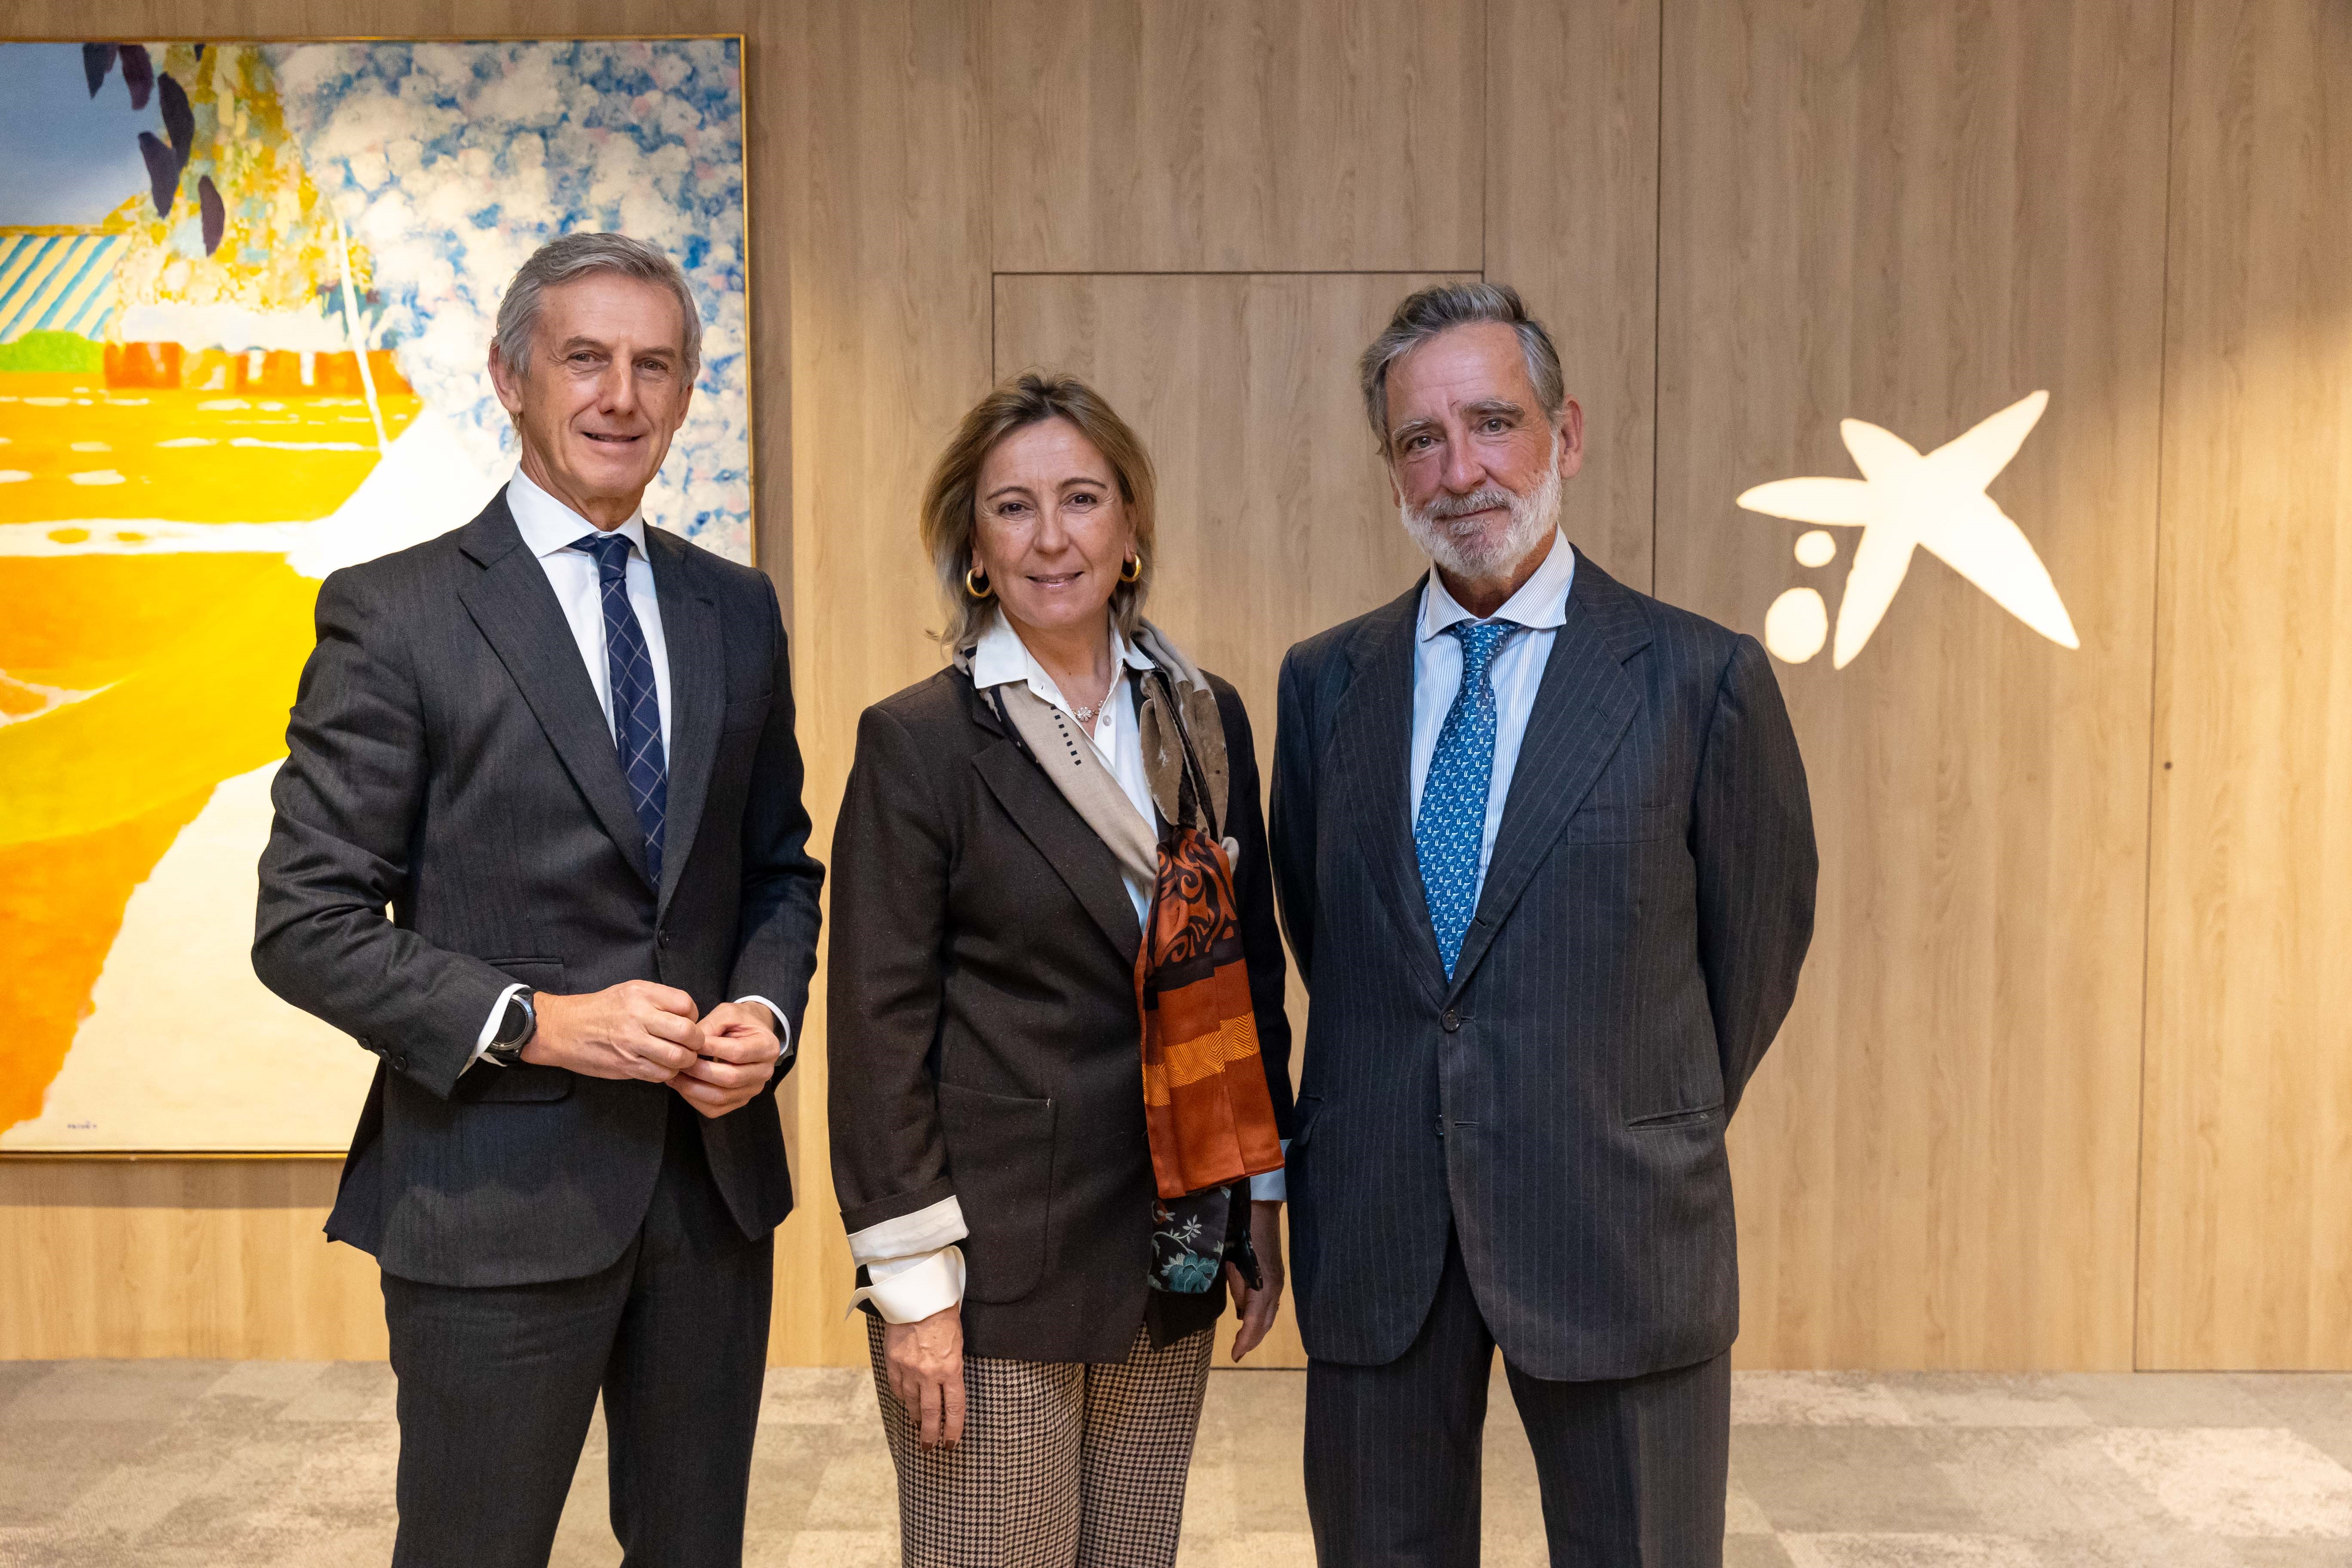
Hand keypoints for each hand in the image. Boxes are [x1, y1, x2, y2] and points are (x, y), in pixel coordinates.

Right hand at [524, 981, 702, 1080]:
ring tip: (678, 1058)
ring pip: (677, 1058)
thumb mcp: (629, 991)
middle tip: (691, 1045)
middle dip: (696, 1042)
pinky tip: (661, 1066)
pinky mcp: (625, 1065)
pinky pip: (659, 1074)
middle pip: (687, 1033)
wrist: (562, 1028)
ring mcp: (632, 1043)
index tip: (687, 1022)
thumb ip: (659, 1000)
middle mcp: (638, 1017)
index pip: (686, 1005)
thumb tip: (689, 1017)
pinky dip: (667, 1073)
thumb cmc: (600, 1009)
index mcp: (641, 994)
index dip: (693, 1016)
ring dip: (684, 1061)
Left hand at [670, 1000, 781, 1119]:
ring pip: (721, 1097)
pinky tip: (682, 1086)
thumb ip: (710, 1026)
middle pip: (731, 1078)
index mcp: (768, 1046)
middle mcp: (765, 1072)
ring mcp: (753, 1090)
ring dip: (693, 1088)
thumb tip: (689, 1045)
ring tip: (674, 1075)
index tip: (688, 1043)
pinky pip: (714, 1109)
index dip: (711, 1049)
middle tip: (677, 1061)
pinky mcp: (739, 1101)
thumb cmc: (738, 1021)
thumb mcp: (727, 1013)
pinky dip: (694, 1100)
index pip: (737, 1052)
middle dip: (699, 1071)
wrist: (751, 1034)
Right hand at [882, 1303, 965, 1447]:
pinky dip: (902, 1397)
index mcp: (951, 1368)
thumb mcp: (958, 1342)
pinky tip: (906, 1402)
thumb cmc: (944, 1315)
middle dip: (930, 1434)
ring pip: (912, 1402)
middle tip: (929, 1447)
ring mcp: (908, 1369)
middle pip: (931, 1413)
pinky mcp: (893, 1361)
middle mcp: (929, 1373)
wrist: (917, 1295)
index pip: (954, 1408)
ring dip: (916, 1416)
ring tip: (919, 1425)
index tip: (950, 1443)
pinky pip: (897, 1387)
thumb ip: (953, 1367)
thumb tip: (949, 1387)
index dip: (953, 1429)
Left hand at [1226, 1199, 1286, 1360]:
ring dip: (1258, 1330)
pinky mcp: (1277, 1275)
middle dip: (1252, 1340)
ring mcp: (1278, 1281)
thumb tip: (1239, 1310)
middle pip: (1265, 1323)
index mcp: (1263, 1287)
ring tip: (1245, 1341)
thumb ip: (1236, 1288)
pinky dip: (1263, 1316)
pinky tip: (1252, 1317)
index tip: (1234, 1355)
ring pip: (1270, 1315)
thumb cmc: (1241, 1233)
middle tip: (1238, 1352)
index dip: (1244, 1341)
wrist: (1261, 1209)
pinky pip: (1271, 1303)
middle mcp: (1274, 1288)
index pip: (1253, 1323)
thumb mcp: (1232, 1263)